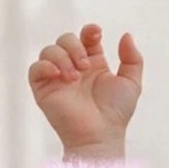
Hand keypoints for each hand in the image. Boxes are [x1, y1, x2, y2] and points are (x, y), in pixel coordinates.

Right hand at [27, 23, 142, 151]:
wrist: (100, 135)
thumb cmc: (116, 115)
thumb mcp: (131, 84)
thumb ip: (133, 59)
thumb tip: (126, 35)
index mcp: (92, 65)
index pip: (85, 38)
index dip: (88, 31)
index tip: (96, 34)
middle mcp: (73, 69)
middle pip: (65, 39)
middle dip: (75, 46)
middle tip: (85, 66)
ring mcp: (57, 79)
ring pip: (49, 50)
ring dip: (62, 56)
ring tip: (74, 76)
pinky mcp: (43, 90)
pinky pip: (35, 68)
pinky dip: (45, 66)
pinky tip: (59, 75)